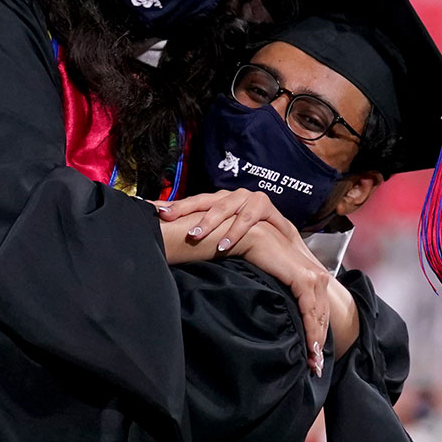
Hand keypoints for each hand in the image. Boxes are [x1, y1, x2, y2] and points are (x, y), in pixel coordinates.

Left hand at [156, 189, 283, 256]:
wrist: (286, 245)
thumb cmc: (252, 241)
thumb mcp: (223, 238)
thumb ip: (204, 237)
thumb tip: (174, 241)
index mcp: (219, 202)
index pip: (193, 202)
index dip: (174, 206)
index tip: (155, 211)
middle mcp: (231, 196)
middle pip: (204, 200)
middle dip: (184, 208)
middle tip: (167, 218)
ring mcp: (248, 198)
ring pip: (224, 206)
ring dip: (210, 222)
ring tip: (195, 236)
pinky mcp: (265, 205)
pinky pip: (248, 217)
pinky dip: (235, 231)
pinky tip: (224, 244)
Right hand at [228, 221, 334, 373]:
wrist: (241, 238)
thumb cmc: (249, 256)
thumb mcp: (269, 277)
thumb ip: (279, 290)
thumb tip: (278, 312)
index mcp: (310, 274)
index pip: (318, 310)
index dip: (317, 334)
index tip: (312, 357)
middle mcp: (316, 274)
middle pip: (323, 315)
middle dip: (319, 343)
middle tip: (315, 368)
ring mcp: (313, 275)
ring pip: (320, 316)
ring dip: (316, 342)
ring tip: (312, 364)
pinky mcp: (304, 277)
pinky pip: (311, 311)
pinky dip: (311, 331)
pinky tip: (309, 348)